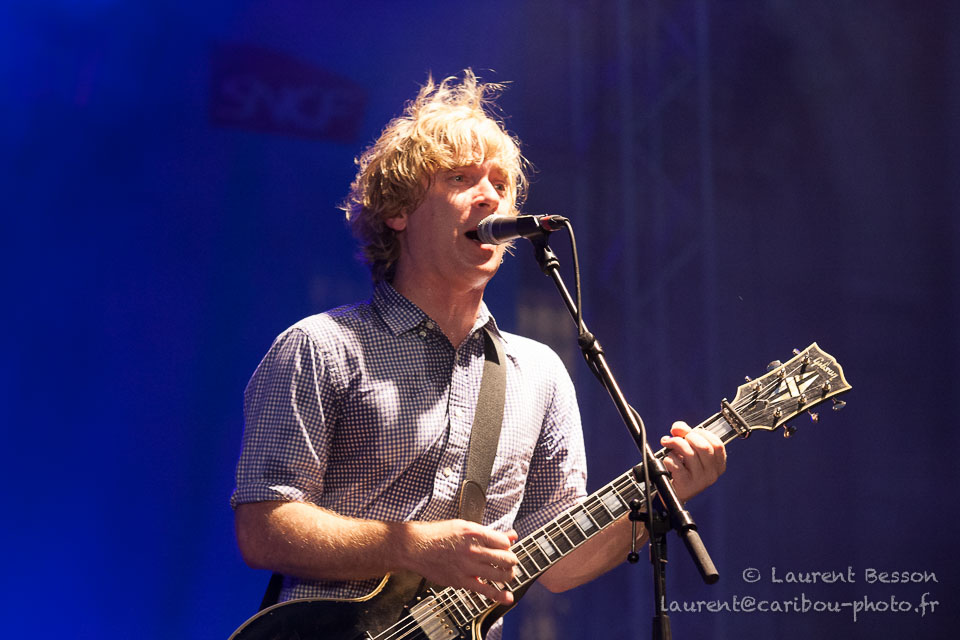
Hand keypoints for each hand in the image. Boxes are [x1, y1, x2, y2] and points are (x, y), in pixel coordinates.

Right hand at [401, 519, 518, 604]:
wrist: (416, 547)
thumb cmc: (438, 534)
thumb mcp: (465, 526)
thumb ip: (490, 533)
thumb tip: (511, 535)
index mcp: (475, 533)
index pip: (504, 542)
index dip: (507, 545)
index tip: (504, 547)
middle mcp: (473, 550)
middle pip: (506, 559)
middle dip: (511, 561)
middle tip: (509, 562)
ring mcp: (468, 567)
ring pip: (500, 575)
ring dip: (508, 575)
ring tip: (506, 574)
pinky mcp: (461, 581)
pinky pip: (485, 590)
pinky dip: (499, 595)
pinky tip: (507, 597)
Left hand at [660, 421, 725, 501]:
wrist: (675, 491)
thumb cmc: (683, 468)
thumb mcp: (689, 450)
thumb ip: (685, 435)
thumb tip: (677, 427)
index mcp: (718, 464)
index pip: (717, 444)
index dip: (702, 433)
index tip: (690, 432)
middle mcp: (712, 473)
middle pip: (704, 447)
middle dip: (687, 437)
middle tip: (676, 437)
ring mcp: (700, 480)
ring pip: (689, 454)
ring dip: (674, 444)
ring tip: (667, 444)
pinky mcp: (687, 484)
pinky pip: (677, 465)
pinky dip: (669, 458)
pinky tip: (668, 460)